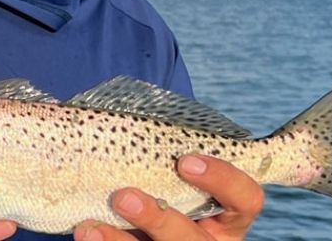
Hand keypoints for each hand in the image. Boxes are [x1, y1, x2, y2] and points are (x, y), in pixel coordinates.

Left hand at [73, 155, 263, 240]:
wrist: (137, 212)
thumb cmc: (159, 180)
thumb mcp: (172, 170)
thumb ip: (163, 149)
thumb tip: (110, 103)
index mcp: (226, 215)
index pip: (246, 197)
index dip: (222, 180)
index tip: (185, 160)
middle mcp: (207, 240)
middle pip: (193, 240)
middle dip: (158, 219)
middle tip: (123, 196)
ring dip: (120, 240)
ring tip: (90, 227)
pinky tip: (85, 231)